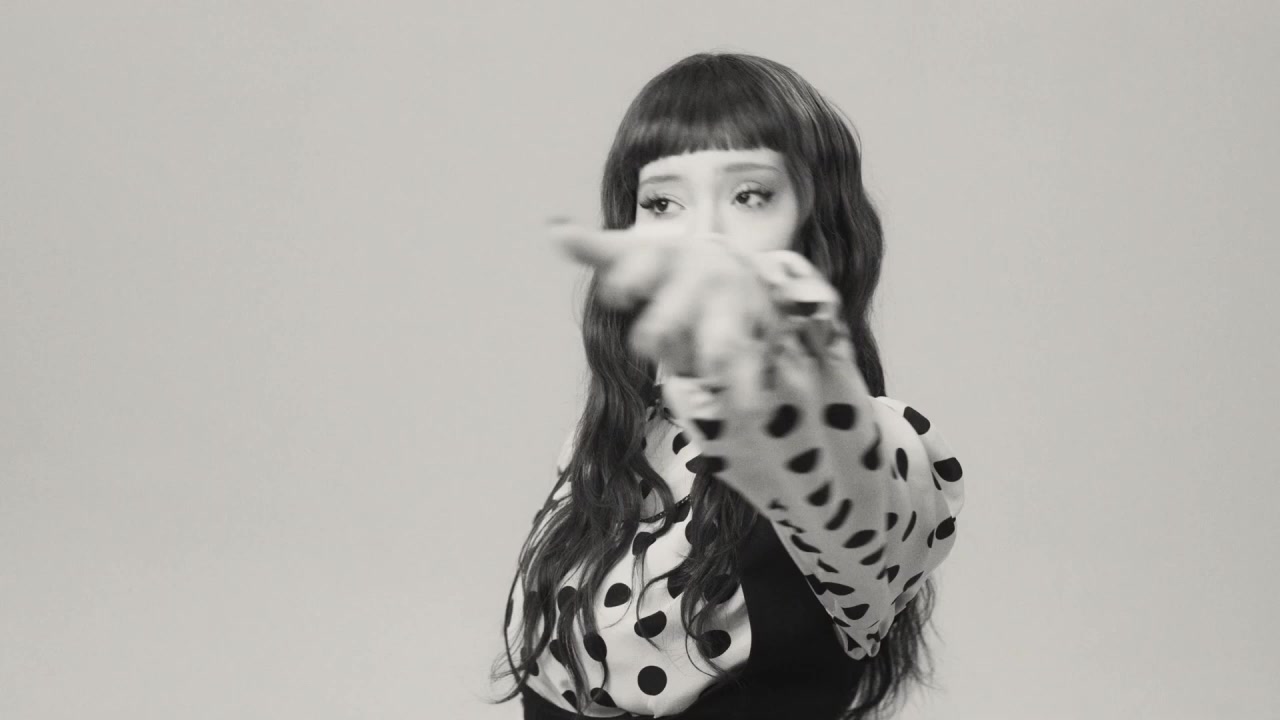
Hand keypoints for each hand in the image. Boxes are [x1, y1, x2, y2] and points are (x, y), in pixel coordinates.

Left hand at [546, 217, 781, 411]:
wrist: (738, 271)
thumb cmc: (671, 269)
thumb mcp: (634, 254)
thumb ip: (596, 248)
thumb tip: (554, 229)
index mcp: (670, 256)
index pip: (649, 260)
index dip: (632, 277)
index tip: (615, 293)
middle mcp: (703, 278)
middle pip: (682, 304)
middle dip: (665, 323)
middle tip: (645, 342)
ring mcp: (732, 308)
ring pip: (721, 334)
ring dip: (714, 350)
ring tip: (711, 363)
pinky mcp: (754, 338)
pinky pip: (750, 368)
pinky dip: (748, 390)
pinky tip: (745, 408)